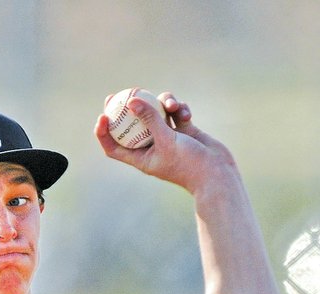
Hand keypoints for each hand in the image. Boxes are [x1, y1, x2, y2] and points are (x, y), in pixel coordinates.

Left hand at [94, 91, 235, 194]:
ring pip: (156, 112)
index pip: (114, 147)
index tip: (103, 116)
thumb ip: (150, 119)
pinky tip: (187, 114)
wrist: (216, 172)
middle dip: (124, 110)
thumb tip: (131, 101)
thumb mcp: (167, 140)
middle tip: (117, 94)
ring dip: (163, 103)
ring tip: (173, 105)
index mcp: (141, 158)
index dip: (104, 133)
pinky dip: (180, 108)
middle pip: (131, 126)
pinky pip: (175, 111)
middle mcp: (151, 147)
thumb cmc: (189, 163)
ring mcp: (167, 137)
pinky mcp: (182, 129)